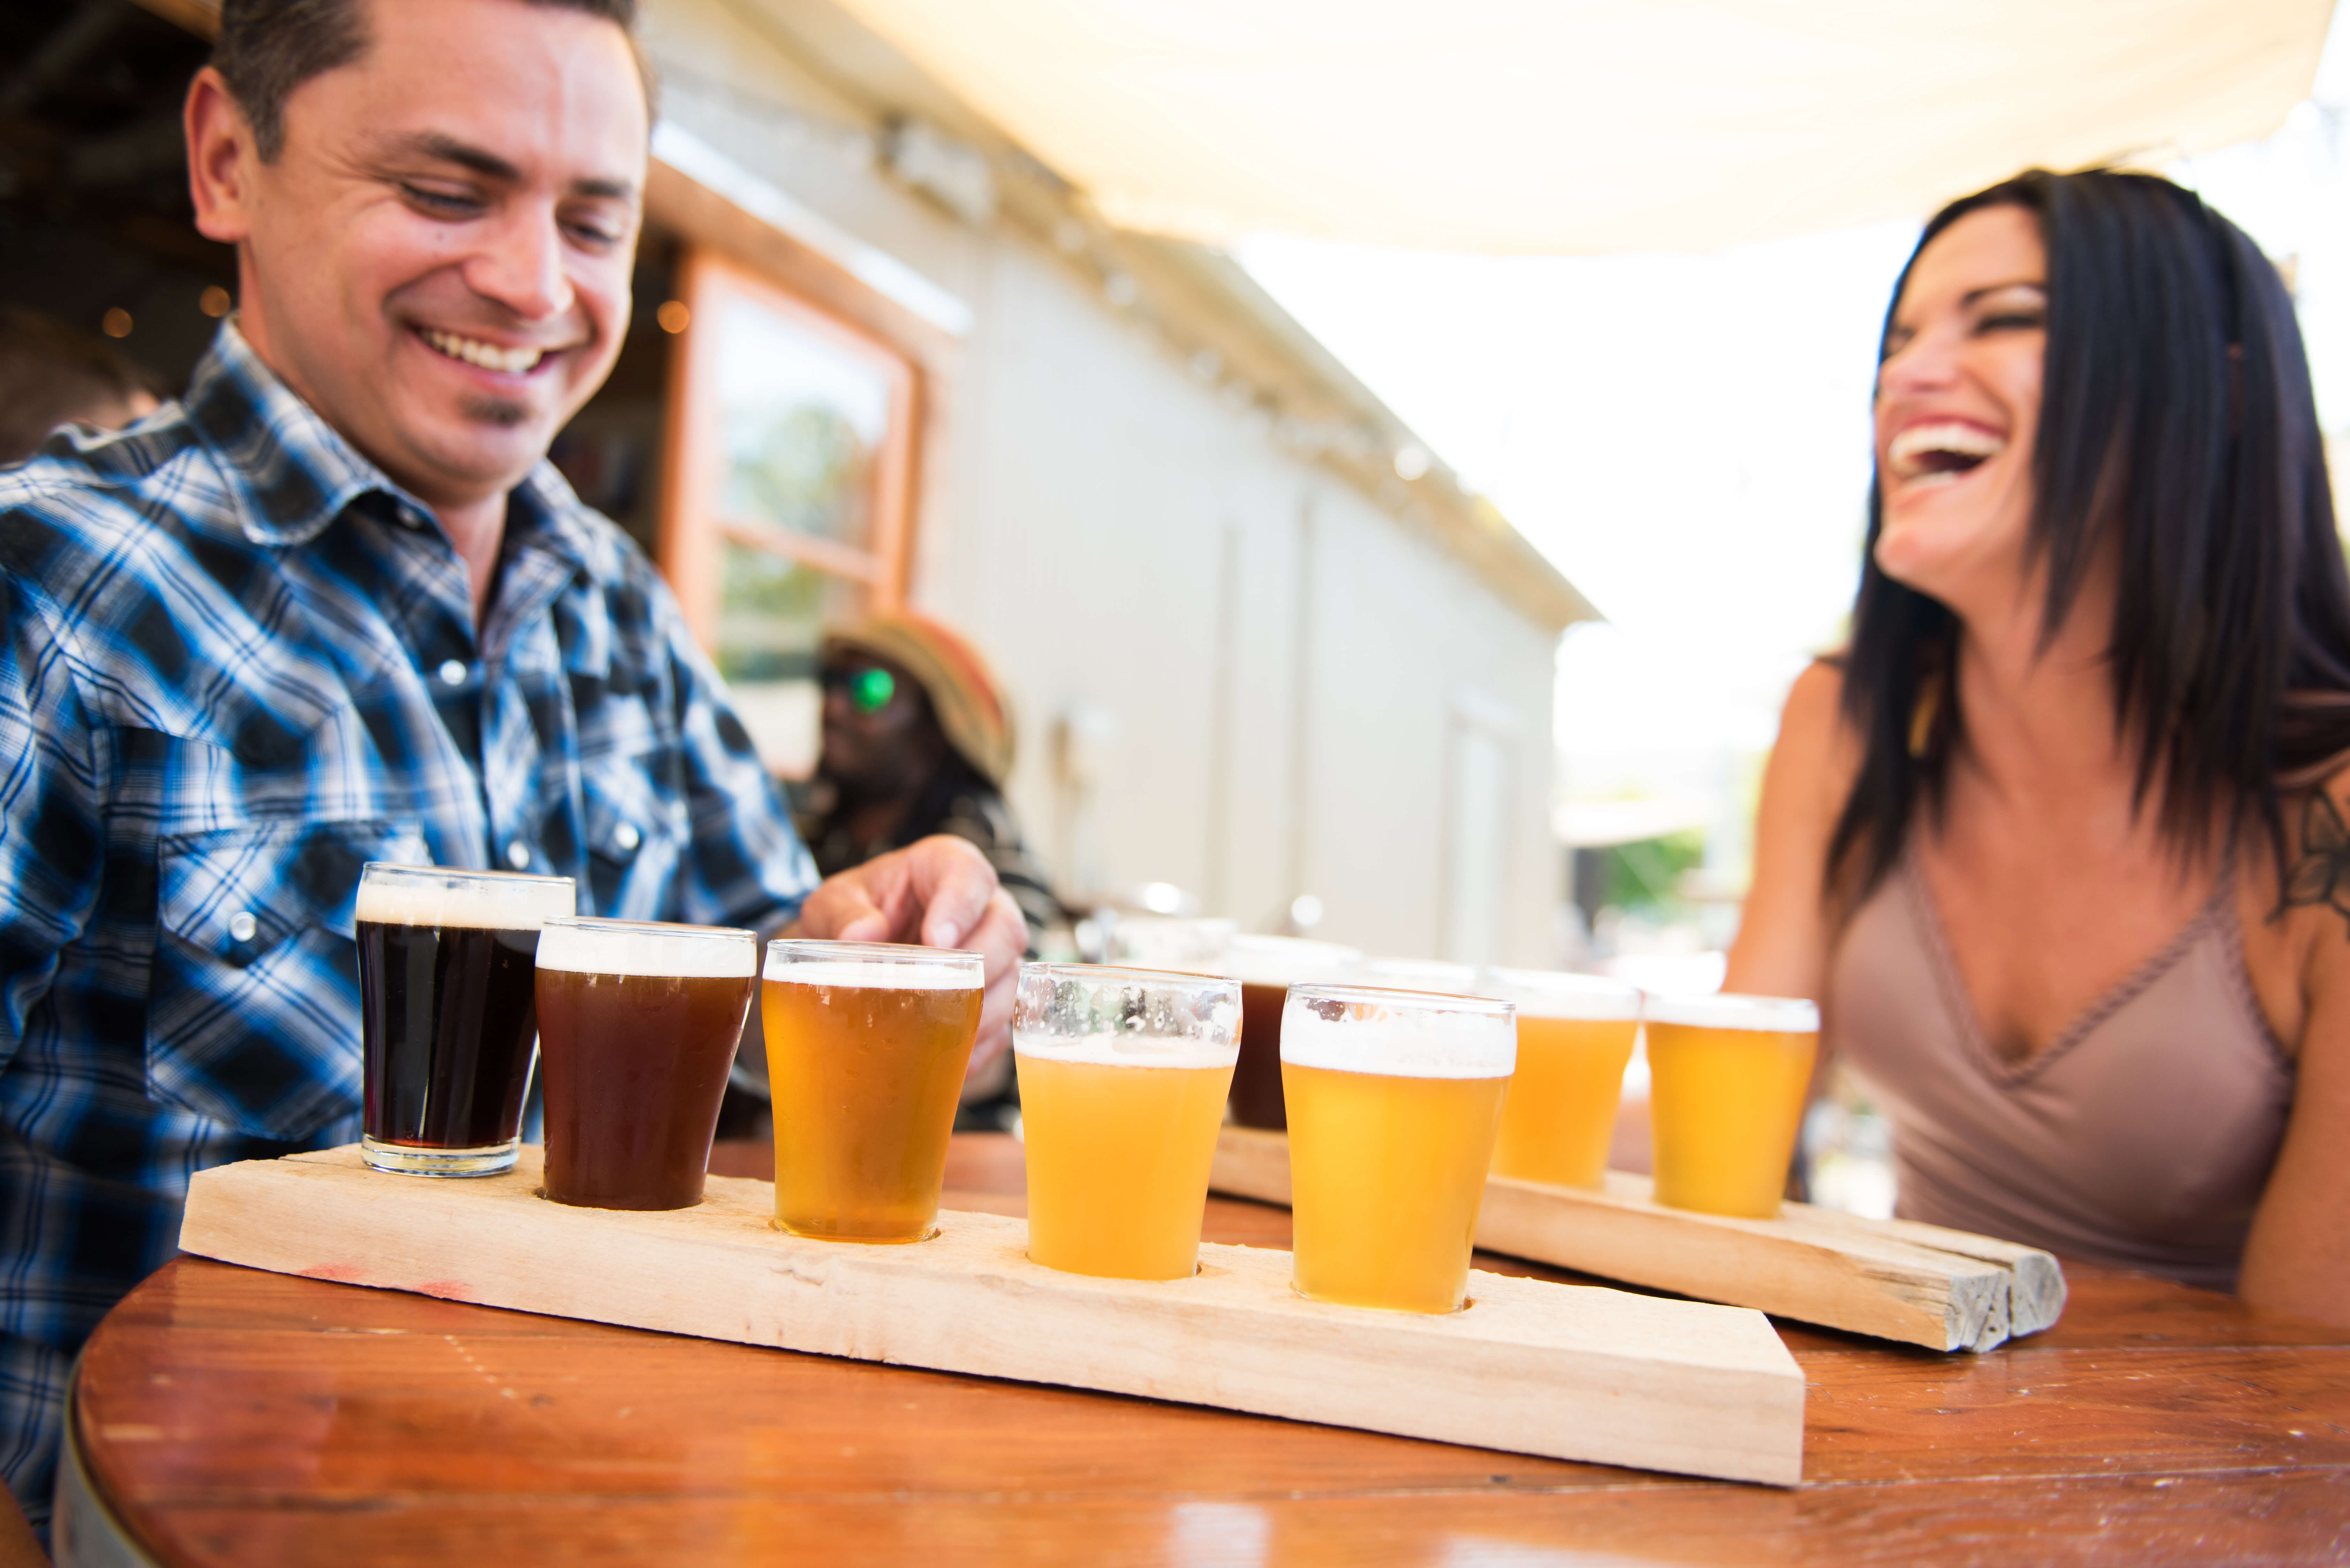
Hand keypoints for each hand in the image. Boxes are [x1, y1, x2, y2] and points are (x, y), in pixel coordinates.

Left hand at [795, 835, 1024, 1074]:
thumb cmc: (848, 917)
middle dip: (982, 965)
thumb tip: (860, 935)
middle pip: (1007, 929)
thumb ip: (841, 914)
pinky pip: (1005, 1022)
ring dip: (984, 1011)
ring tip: (943, 1035)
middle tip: (942, 992)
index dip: (961, 906)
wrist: (851, 954)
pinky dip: (981, 1045)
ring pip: (1013, 979)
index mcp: (942, 867)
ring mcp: (994, 953)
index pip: (969, 874)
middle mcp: (981, 907)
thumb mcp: (830, 906)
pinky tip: (951, 1061)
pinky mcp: (993, 996)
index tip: (937, 940)